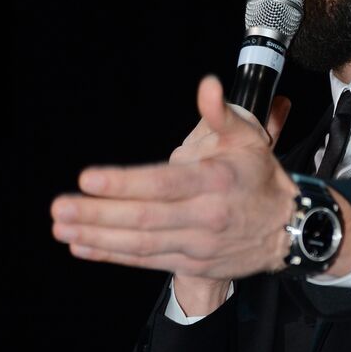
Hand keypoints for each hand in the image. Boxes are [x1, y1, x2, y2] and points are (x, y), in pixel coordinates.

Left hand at [50, 77, 296, 286]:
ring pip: (141, 244)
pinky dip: (113, 256)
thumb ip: (221, 113)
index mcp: (216, 181)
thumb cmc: (261, 178)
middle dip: (97, 214)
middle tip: (60, 207)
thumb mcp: (249, 138)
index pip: (163, 183)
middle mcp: (206, 217)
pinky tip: (84, 246)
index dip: (123, 183)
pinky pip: (147, 261)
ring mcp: (198, 245)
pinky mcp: (193, 264)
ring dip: (97, 236)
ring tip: (62, 227)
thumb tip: (207, 87)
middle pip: (144, 219)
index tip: (88, 179)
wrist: (290, 230)